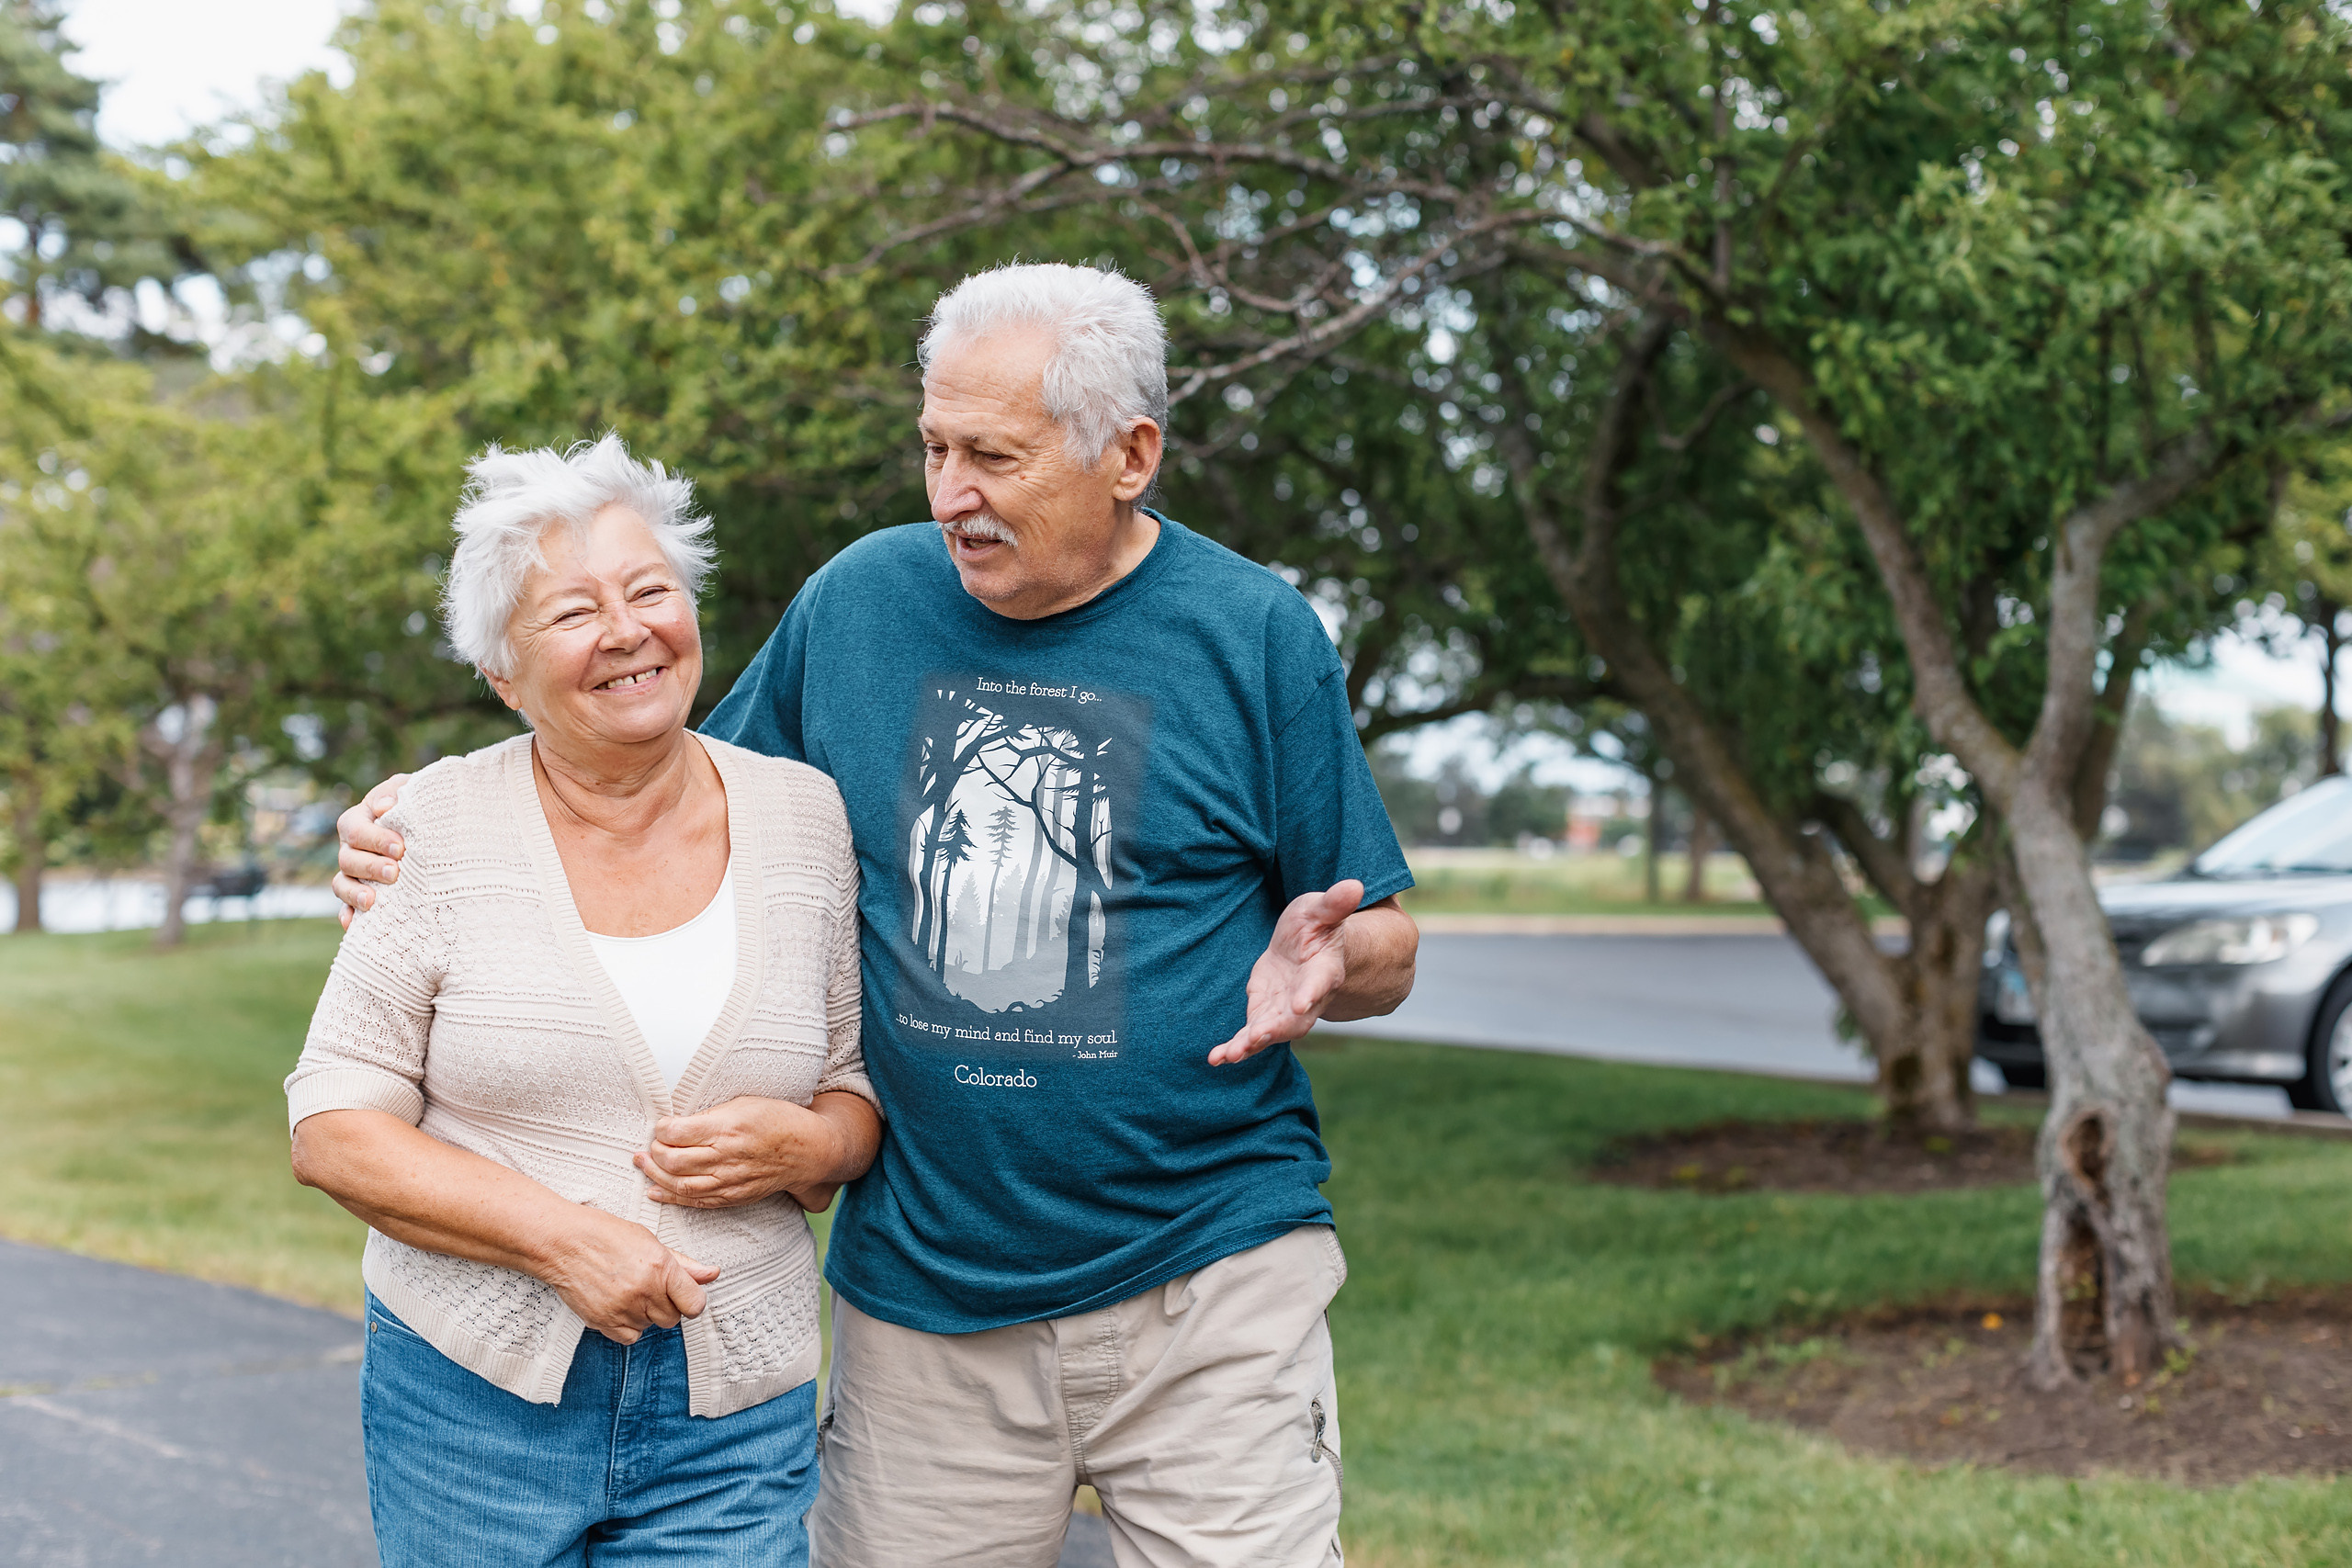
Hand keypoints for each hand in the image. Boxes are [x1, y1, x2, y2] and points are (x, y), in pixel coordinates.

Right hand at [332, 773, 410, 929]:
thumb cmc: (417, 804)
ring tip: (372, 902)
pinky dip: (348, 915)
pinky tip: (354, 924)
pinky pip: (347, 907)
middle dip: (370, 867)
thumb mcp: (409, 790)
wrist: (432, 826)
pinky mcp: (361, 893)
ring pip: (342, 884)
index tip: (400, 847)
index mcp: (358, 821)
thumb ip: (394, 792)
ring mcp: (353, 873)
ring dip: (354, 894)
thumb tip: (385, 807)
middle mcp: (351, 848)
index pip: (354, 829)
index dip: (374, 839)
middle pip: (347, 859)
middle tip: (394, 873)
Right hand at [540, 1207, 719, 1344]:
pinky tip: (619, 1306)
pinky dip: (628, 1326)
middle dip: (666, 1306)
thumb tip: (712, 1274)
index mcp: (661, 1267)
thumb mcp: (650, 1241)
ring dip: (645, 1314)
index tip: (685, 1296)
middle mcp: (644, 1291)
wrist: (563, 1243)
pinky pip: (630, 1337)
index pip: (695, 1303)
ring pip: (651, 1327)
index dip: (692, 1301)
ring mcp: (623, 1309)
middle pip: (673, 1318)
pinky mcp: (603, 1322)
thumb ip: (683, 1264)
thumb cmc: (605, 1235)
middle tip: (649, 1287)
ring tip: (629, 1290)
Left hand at [637, 1097, 848, 1212]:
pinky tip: (654, 1190)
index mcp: (729, 1127)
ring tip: (642, 1164)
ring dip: (654, 1175)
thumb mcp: (744, 1103)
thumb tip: (675, 1122)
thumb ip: (709, 1115)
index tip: (659, 1124)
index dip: (661, 1128)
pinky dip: (670, 1197)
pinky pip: (695, 1201)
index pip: (678, 1132)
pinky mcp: (733, 1197)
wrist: (808, 1150)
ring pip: (680, 1184)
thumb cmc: (776, 1119)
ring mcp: (730, 1180)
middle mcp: (727, 1156)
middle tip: (647, 1145)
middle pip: (673, 1160)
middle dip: (652, 1152)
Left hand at [1209, 879, 1364, 1065]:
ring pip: (1270, 1032)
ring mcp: (1285, 1010)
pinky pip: (1250, 1035)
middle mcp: (1307, 998)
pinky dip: (1235, 1048)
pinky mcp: (1264, 1013)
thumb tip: (1355, 885)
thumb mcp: (1321, 909)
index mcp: (1325, 971)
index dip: (1310, 993)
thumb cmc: (1317, 925)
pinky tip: (1216, 1059)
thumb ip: (1334, 904)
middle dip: (1276, 1029)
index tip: (1299, 1004)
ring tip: (1229, 1055)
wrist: (1306, 946)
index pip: (1319, 983)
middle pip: (1295, 1020)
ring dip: (1250, 1044)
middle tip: (1258, 1036)